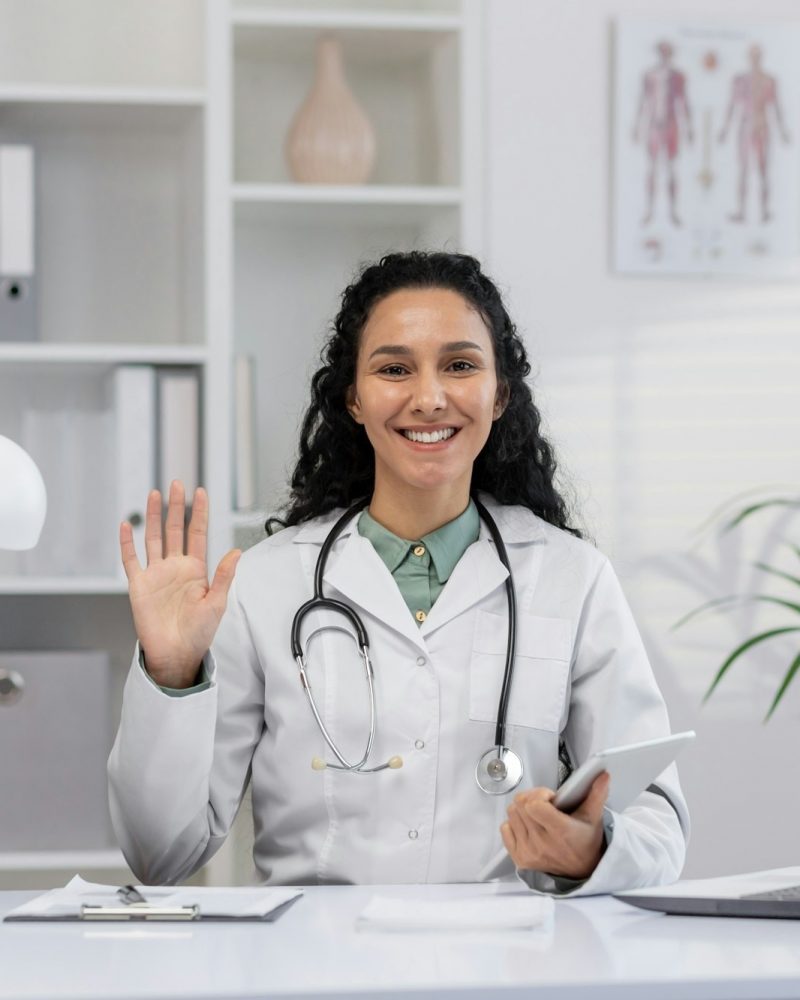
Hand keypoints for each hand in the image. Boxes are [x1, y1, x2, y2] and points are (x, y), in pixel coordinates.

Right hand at [120, 481, 240, 688]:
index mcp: (196, 570)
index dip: (199, 513)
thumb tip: (237, 551)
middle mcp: (175, 568)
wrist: (176, 654)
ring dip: (154, 517)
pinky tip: (127, 524)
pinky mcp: (139, 585)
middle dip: (177, 507)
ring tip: (155, 494)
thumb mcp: (216, 603)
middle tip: (177, 484)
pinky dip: (128, 542)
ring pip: (154, 538)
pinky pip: (131, 560)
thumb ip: (223, 576)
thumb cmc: (198, 633)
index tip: (201, 492)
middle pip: (175, 530)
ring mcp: (156, 574)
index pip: (198, 534)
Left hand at [500, 772, 608, 880]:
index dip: (540, 795)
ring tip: (537, 814)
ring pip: (512, 814)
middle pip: (520, 805)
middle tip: (544, 803)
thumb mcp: (593, 818)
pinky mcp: (519, 859)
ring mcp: (529, 852)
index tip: (550, 798)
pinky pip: (505, 830)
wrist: (582, 871)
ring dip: (522, 810)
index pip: (534, 805)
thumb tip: (604, 776)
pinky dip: (514, 824)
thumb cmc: (586, 843)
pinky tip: (528, 826)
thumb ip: (597, 794)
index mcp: (560, 831)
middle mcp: (542, 843)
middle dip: (531, 798)